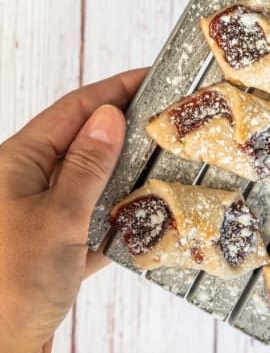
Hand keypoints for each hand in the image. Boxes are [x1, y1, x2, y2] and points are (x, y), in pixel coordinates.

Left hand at [0, 69, 145, 352]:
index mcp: (16, 162)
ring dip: (119, 176)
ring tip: (161, 164)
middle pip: (79, 142)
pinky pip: (83, 220)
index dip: (113, 89)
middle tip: (164, 120)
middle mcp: (20, 183)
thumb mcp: (58, 218)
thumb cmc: (12, 285)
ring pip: (84, 182)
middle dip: (121, 130)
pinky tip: (135, 222)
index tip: (150, 75)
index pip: (73, 109)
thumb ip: (88, 165)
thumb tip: (109, 115)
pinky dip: (110, 219)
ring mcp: (31, 216)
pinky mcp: (42, 250)